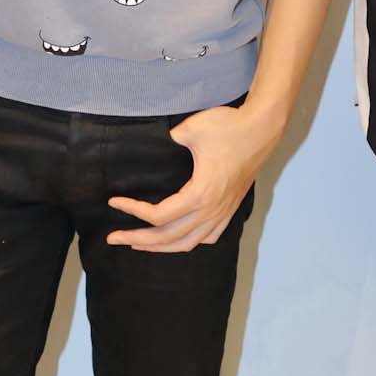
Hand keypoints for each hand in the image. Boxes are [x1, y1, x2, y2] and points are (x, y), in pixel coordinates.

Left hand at [105, 103, 279, 253]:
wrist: (262, 129)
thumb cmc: (228, 127)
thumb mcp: (193, 128)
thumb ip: (171, 138)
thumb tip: (162, 143)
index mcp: (200, 195)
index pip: (159, 215)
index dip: (133, 211)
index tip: (114, 202)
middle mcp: (211, 211)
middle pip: (168, 237)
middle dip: (138, 239)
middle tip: (114, 238)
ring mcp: (222, 213)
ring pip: (188, 243)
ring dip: (160, 247)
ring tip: (139, 244)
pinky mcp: (231, 209)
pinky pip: (207, 237)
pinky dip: (188, 242)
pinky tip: (178, 238)